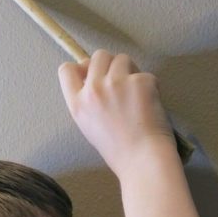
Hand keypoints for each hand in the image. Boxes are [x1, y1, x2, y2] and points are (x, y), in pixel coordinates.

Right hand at [58, 49, 175, 177]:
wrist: (143, 160)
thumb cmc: (119, 150)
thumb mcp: (89, 126)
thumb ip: (88, 101)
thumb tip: (94, 76)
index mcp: (77, 104)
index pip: (67, 70)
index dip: (81, 68)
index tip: (92, 74)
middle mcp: (93, 89)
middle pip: (98, 56)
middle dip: (110, 64)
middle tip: (121, 82)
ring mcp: (117, 82)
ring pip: (122, 58)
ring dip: (130, 71)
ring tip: (137, 94)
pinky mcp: (140, 81)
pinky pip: (145, 74)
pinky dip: (150, 86)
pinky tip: (150, 104)